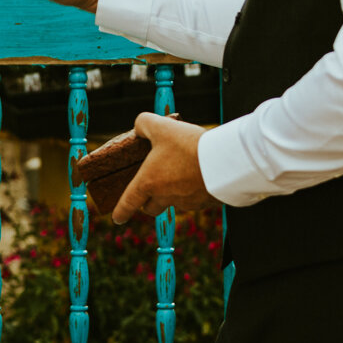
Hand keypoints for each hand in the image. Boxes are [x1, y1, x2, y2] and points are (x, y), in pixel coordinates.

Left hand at [111, 109, 211, 225]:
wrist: (225, 161)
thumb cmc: (189, 145)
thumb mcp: (162, 126)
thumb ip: (143, 124)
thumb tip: (139, 128)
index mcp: (149, 182)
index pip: (128, 203)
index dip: (121, 211)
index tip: (117, 218)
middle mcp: (165, 197)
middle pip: (151, 208)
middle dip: (148, 202)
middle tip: (151, 187)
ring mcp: (186, 202)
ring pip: (174, 203)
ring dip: (173, 193)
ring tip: (182, 171)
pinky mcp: (205, 202)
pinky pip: (195, 200)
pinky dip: (194, 191)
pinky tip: (201, 174)